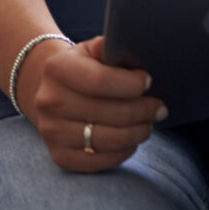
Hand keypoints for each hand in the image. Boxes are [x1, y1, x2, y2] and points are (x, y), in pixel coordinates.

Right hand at [15, 35, 165, 172]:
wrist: (50, 92)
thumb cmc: (82, 69)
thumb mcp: (91, 50)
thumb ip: (112, 49)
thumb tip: (138, 56)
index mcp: (57, 69)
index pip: (101, 81)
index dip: (131, 84)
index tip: (148, 82)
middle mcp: (49, 101)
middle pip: (110, 113)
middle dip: (143, 111)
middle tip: (160, 108)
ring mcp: (52, 132)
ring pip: (109, 139)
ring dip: (138, 133)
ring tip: (149, 123)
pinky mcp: (61, 157)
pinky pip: (102, 161)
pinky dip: (124, 151)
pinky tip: (131, 139)